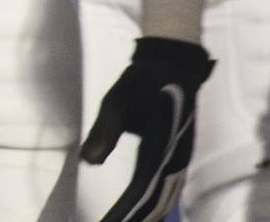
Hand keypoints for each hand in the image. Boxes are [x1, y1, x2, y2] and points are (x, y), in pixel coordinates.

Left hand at [81, 36, 213, 221]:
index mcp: (160, 150)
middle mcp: (175, 160)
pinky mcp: (181, 155)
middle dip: (138, 218)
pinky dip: (159, 204)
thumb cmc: (142, 81)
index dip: (126, 213)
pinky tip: (150, 210)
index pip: (141, 193)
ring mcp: (181, 159)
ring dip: (150, 214)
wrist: (172, 63)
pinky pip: (171, 188)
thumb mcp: (116, 102)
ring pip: (167, 198)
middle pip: (157, 203)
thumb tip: (88, 161)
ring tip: (128, 221)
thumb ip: (104, 133)